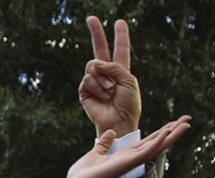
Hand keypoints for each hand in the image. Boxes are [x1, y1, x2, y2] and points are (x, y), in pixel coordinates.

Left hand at [61, 116, 190, 177]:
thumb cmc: (84, 173)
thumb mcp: (96, 152)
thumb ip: (105, 143)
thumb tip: (110, 133)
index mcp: (126, 154)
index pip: (148, 140)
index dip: (162, 131)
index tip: (174, 122)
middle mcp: (132, 157)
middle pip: (158, 142)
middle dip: (173, 131)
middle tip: (188, 120)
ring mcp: (132, 161)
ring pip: (157, 147)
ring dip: (172, 135)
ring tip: (186, 125)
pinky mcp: (128, 163)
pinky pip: (146, 152)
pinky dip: (157, 143)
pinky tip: (167, 133)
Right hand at [79, 17, 140, 136]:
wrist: (119, 122)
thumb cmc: (128, 105)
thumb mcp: (129, 81)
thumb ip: (114, 67)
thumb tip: (95, 63)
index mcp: (120, 70)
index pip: (120, 49)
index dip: (120, 36)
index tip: (120, 22)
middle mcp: (106, 73)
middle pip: (99, 49)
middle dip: (96, 33)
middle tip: (91, 18)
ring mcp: (95, 81)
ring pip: (92, 66)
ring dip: (103, 79)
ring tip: (110, 92)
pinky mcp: (85, 91)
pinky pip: (87, 79)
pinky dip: (97, 87)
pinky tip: (102, 98)